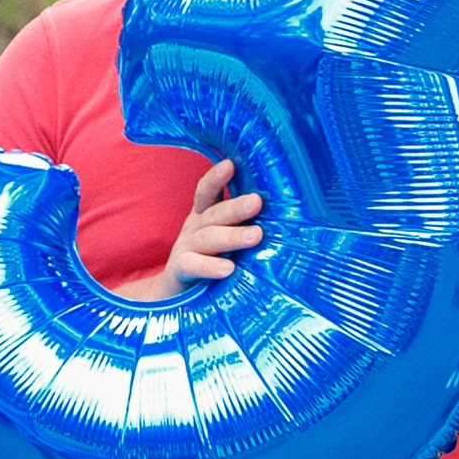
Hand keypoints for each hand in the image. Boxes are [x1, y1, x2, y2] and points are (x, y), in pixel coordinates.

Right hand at [164, 159, 263, 289]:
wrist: (174, 293)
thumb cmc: (210, 260)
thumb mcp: (222, 237)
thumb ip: (242, 224)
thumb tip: (284, 212)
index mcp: (204, 215)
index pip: (207, 191)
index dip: (216, 178)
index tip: (230, 164)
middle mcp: (194, 227)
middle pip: (214, 214)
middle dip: (236, 207)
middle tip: (257, 202)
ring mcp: (185, 248)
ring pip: (208, 239)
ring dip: (232, 236)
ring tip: (255, 236)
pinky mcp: (179, 271)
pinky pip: (193, 266)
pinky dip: (209, 266)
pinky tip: (228, 268)